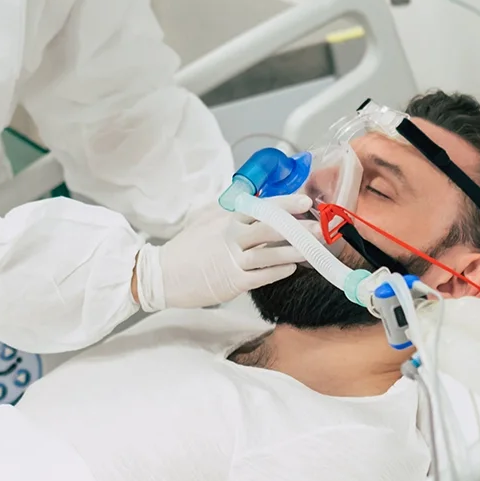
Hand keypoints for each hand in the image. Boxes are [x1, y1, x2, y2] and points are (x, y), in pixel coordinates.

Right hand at [134, 196, 308, 310]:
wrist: (161, 275)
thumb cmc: (185, 248)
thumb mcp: (205, 221)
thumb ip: (229, 211)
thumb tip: (252, 198)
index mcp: (226, 220)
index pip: (259, 207)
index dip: (284, 203)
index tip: (305, 201)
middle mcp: (230, 237)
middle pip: (269, 229)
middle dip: (297, 227)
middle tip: (318, 226)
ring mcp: (230, 260)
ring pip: (268, 254)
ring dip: (293, 251)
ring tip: (313, 249)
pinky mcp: (230, 282)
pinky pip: (259, 276)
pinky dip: (277, 272)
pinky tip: (292, 268)